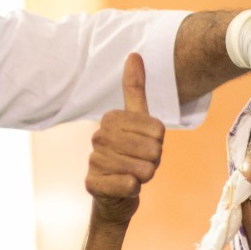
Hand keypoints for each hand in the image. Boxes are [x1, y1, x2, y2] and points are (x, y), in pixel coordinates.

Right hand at [85, 53, 165, 224]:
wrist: (114, 195)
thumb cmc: (130, 155)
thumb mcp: (137, 121)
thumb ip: (135, 89)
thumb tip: (134, 54)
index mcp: (111, 118)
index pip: (158, 130)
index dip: (158, 143)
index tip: (144, 146)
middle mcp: (99, 136)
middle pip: (153, 150)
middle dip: (152, 161)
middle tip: (139, 163)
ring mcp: (94, 160)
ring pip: (144, 169)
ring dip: (143, 176)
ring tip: (130, 175)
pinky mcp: (92, 184)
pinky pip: (130, 185)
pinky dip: (132, 189)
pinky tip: (123, 187)